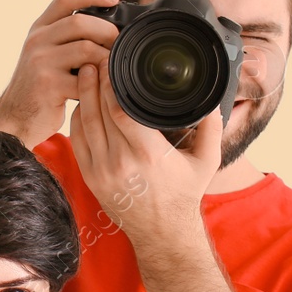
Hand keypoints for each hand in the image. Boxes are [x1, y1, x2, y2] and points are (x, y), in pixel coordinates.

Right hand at [0, 0, 120, 146]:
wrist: (14, 118)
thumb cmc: (39, 86)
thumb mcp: (46, 53)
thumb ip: (67, 36)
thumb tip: (109, 13)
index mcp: (39, 29)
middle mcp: (37, 41)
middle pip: (80, 22)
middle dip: (108, 31)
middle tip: (120, 43)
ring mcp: (41, 62)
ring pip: (86, 48)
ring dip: (106, 57)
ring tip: (112, 66)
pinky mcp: (48, 85)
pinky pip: (85, 78)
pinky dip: (99, 82)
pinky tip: (102, 87)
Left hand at [68, 61, 220, 245]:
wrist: (161, 232)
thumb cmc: (183, 195)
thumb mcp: (206, 162)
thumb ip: (212, 129)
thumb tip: (214, 102)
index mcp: (148, 155)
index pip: (120, 112)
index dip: (111, 84)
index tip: (112, 64)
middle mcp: (120, 162)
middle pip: (98, 112)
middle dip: (94, 82)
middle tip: (94, 59)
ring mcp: (100, 171)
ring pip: (84, 124)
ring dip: (83, 97)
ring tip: (85, 73)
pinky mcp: (89, 177)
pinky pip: (76, 141)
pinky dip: (76, 119)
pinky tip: (82, 102)